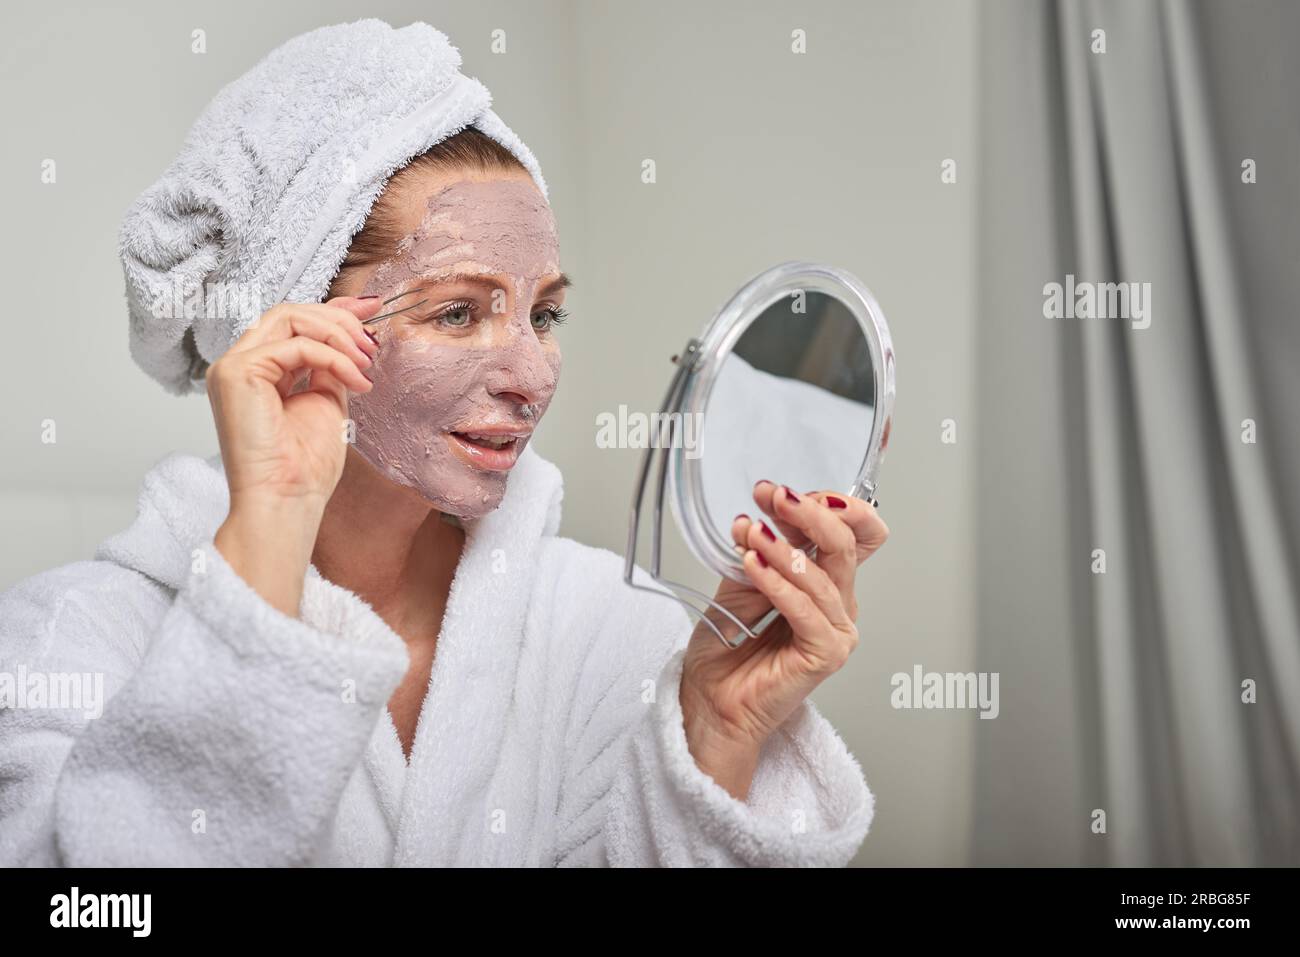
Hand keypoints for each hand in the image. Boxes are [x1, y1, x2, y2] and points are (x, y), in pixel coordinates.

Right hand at [207, 297, 381, 614]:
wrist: (288, 501)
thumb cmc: (305, 467)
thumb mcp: (328, 398)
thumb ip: (332, 362)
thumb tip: (353, 328)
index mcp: (257, 371)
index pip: (293, 322)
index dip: (333, 309)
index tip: (371, 307)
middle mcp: (239, 364)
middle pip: (290, 313)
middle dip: (339, 319)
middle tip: (372, 344)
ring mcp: (232, 366)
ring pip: (289, 318)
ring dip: (338, 335)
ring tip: (366, 362)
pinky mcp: (237, 372)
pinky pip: (296, 346)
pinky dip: (333, 358)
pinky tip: (356, 379)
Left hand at [679, 481, 887, 799]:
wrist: (710, 702)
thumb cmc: (727, 649)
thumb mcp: (741, 582)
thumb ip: (760, 551)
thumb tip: (763, 513)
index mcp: (827, 582)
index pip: (857, 534)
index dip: (834, 506)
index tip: (786, 491)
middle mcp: (840, 605)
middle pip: (845, 545)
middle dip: (807, 513)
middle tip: (771, 495)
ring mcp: (837, 631)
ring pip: (823, 576)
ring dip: (783, 547)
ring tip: (749, 532)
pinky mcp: (825, 655)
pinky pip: (807, 610)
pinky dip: (778, 584)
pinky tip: (752, 564)